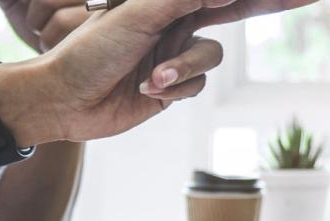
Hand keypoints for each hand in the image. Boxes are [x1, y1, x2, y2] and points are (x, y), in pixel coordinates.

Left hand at [0, 0, 317, 144]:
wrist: (61, 101)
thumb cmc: (88, 52)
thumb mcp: (135, 16)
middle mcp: (175, 19)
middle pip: (234, 10)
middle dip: (268, 4)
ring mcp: (174, 53)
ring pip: (210, 59)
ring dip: (184, 70)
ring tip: (150, 80)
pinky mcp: (170, 87)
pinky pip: (196, 85)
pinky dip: (175, 89)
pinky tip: (146, 91)